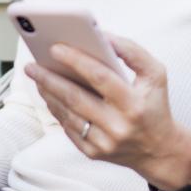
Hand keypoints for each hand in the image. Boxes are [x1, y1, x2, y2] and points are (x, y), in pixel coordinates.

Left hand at [24, 35, 190, 190]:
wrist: (159, 150)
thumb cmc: (155, 105)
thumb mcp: (155, 74)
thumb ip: (133, 51)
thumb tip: (103, 36)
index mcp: (134, 104)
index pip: (100, 77)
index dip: (76, 60)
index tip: (55, 47)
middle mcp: (118, 126)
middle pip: (75, 98)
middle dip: (50, 79)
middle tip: (32, 64)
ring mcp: (104, 143)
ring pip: (67, 114)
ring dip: (48, 93)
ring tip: (37, 76)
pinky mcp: (93, 153)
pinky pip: (68, 128)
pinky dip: (56, 110)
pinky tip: (49, 95)